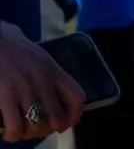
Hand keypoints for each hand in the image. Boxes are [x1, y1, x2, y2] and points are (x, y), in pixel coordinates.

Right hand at [0, 23, 83, 142]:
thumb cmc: (13, 47)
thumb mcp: (39, 58)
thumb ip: (48, 76)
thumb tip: (55, 96)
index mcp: (55, 70)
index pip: (78, 98)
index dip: (74, 116)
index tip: (66, 123)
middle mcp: (44, 81)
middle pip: (58, 119)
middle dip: (48, 130)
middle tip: (37, 129)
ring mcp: (25, 89)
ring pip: (37, 126)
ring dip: (29, 134)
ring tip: (22, 130)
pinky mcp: (6, 96)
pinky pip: (16, 128)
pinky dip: (12, 134)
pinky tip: (8, 131)